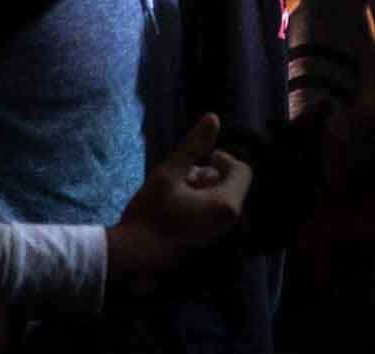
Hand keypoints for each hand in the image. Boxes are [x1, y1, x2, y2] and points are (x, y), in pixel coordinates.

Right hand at [109, 114, 254, 290]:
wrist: (133, 256)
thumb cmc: (150, 213)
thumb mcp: (169, 173)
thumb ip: (193, 146)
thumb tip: (213, 117)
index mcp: (226, 204)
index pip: (242, 170)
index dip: (221, 159)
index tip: (196, 161)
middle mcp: (229, 222)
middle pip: (232, 185)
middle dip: (210, 175)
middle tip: (183, 177)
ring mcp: (219, 235)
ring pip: (221, 199)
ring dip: (204, 189)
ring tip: (177, 191)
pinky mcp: (208, 242)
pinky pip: (213, 215)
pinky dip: (200, 205)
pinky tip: (177, 207)